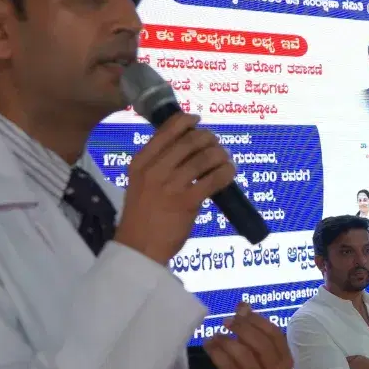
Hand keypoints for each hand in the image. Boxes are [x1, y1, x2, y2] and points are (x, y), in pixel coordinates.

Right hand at [115, 113, 236, 265]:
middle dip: (208, 139)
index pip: (166, 130)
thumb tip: (187, 150)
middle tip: (216, 146)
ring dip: (221, 155)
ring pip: (204, 158)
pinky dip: (226, 172)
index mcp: (140, 162)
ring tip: (225, 160)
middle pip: (190, 141)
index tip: (198, 120)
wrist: (138, 248)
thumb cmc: (141, 217)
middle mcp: (154, 169)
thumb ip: (158, 166)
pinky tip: (230, 173)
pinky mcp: (187, 201)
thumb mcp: (140, 184)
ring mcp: (170, 185)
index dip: (186, 120)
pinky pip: (214, 179)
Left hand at [208, 303, 292, 368]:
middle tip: (226, 321)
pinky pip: (228, 366)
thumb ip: (250, 328)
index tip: (241, 311)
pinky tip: (209, 345)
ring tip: (214, 336)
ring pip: (243, 354)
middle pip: (260, 343)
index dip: (257, 320)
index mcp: (285, 361)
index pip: (274, 334)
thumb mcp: (251, 350)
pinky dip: (216, 352)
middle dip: (242, 328)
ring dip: (226, 341)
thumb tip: (243, 305)